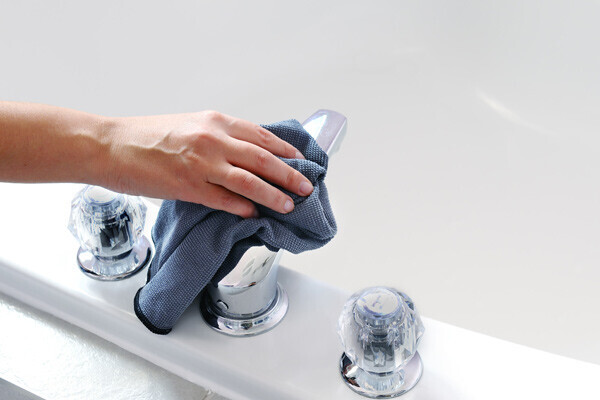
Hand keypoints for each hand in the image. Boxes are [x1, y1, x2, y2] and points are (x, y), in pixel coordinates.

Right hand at [99, 110, 313, 217]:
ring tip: (288, 205)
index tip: (302, 161)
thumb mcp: (190, 124)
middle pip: (264, 159)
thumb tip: (248, 153)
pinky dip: (242, 208)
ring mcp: (202, 164)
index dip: (286, 150)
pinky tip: (253, 215)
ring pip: (250, 182)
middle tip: (307, 187)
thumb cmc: (147, 135)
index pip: (262, 136)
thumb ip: (220, 136)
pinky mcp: (189, 187)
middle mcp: (213, 140)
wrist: (111, 145)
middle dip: (290, 175)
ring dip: (273, 195)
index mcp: (215, 121)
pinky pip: (225, 200)